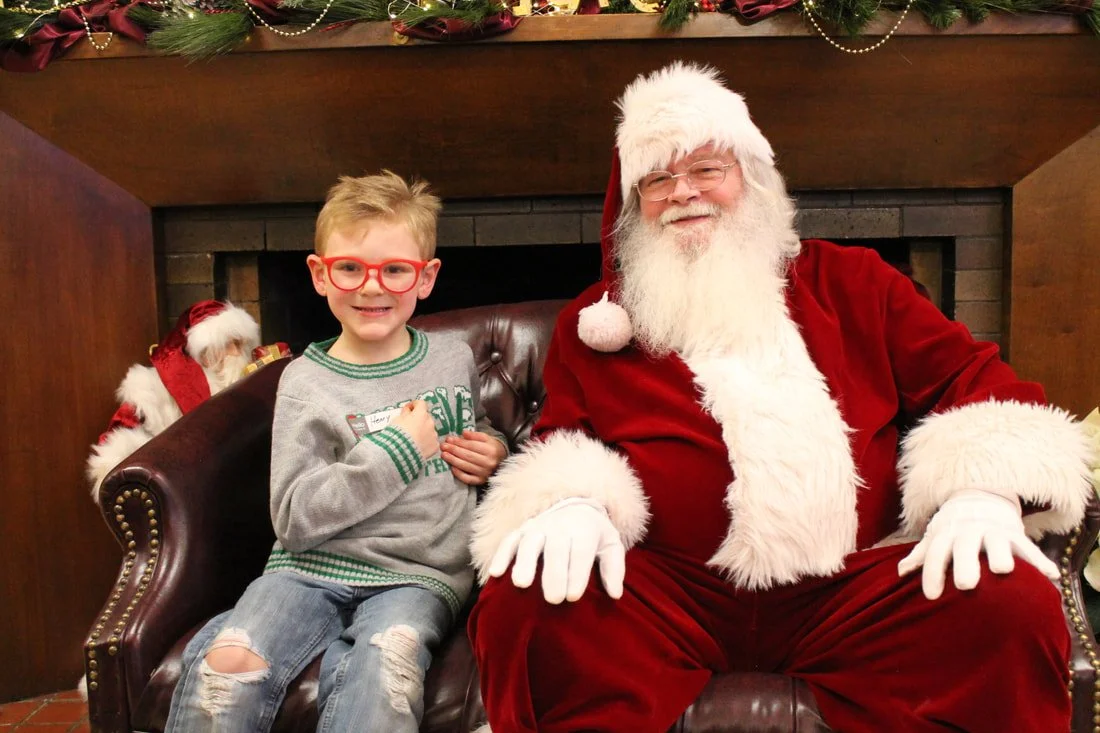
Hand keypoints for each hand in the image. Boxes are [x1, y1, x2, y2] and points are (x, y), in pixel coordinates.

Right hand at [389, 400, 439, 459]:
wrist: (400, 453)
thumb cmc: (396, 435)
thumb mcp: (396, 420)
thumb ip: (404, 413)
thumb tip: (408, 411)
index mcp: (421, 414)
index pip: (421, 404)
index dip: (414, 405)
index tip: (409, 409)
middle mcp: (430, 423)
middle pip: (426, 417)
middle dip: (419, 420)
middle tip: (409, 426)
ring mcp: (433, 434)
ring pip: (429, 430)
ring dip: (423, 432)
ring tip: (412, 439)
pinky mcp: (435, 446)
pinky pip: (431, 441)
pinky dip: (426, 442)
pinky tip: (418, 447)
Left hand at [441, 430, 506, 484]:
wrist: (501, 461)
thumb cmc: (491, 447)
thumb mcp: (486, 438)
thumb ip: (475, 435)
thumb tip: (463, 433)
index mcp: (491, 450)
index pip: (472, 446)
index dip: (459, 442)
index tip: (449, 439)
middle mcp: (489, 462)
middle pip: (468, 456)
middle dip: (454, 450)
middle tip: (443, 446)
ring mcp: (485, 473)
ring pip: (466, 466)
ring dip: (453, 460)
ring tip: (444, 454)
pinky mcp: (481, 481)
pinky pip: (468, 479)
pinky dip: (459, 474)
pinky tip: (452, 467)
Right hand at [488, 498, 625, 603]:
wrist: (576, 506)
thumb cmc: (594, 534)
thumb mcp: (611, 545)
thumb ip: (614, 568)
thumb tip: (615, 594)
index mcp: (585, 530)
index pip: (581, 551)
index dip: (577, 574)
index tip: (573, 597)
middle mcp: (560, 526)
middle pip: (556, 549)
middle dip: (553, 574)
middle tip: (552, 600)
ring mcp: (538, 527)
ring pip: (529, 542)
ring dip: (524, 562)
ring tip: (522, 584)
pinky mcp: (522, 529)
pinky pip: (510, 540)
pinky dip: (502, 555)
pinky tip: (496, 573)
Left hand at [898, 489, 1058, 599]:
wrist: (981, 495)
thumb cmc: (954, 526)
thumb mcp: (936, 536)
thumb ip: (921, 555)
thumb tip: (900, 572)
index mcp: (946, 533)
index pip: (936, 553)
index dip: (932, 573)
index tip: (931, 596)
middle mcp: (968, 530)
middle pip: (965, 547)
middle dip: (965, 564)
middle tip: (965, 585)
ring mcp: (993, 530)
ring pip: (997, 541)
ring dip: (1001, 554)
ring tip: (1004, 570)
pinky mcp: (1015, 533)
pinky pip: (1028, 547)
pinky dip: (1040, 560)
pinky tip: (1050, 575)